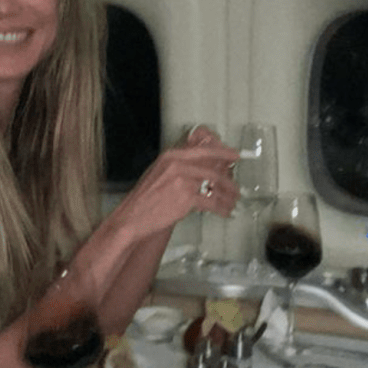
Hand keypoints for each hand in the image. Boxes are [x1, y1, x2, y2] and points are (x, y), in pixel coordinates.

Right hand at [107, 131, 238, 237]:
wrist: (132, 217)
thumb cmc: (144, 199)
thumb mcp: (159, 174)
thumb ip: (179, 168)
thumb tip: (201, 170)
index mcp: (171, 156)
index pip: (203, 151)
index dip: (222, 152)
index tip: (234, 155)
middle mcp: (178, 165)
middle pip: (212, 169)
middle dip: (228, 180)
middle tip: (236, 188)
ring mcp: (183, 181)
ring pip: (215, 186)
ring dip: (227, 196)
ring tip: (232, 202)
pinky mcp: (186, 198)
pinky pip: (211, 202)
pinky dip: (221, 208)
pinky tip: (225, 212)